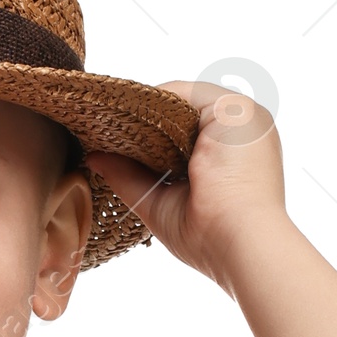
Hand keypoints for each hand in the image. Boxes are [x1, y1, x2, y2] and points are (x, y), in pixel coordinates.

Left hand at [91, 79, 285, 288]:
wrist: (242, 244)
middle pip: (183, 115)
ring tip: (109, 121)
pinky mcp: (233, 109)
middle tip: (103, 127)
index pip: (185, 134)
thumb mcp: (161, 202)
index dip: (149, 137)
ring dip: (148, 111)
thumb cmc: (211, 239)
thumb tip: (94, 158)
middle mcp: (242, 132)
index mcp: (234, 156)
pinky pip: (184, 93)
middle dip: (145, 122)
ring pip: (182, 101)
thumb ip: (130, 177)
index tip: (114, 142)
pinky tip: (128, 115)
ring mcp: (241, 117)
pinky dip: (154, 102)